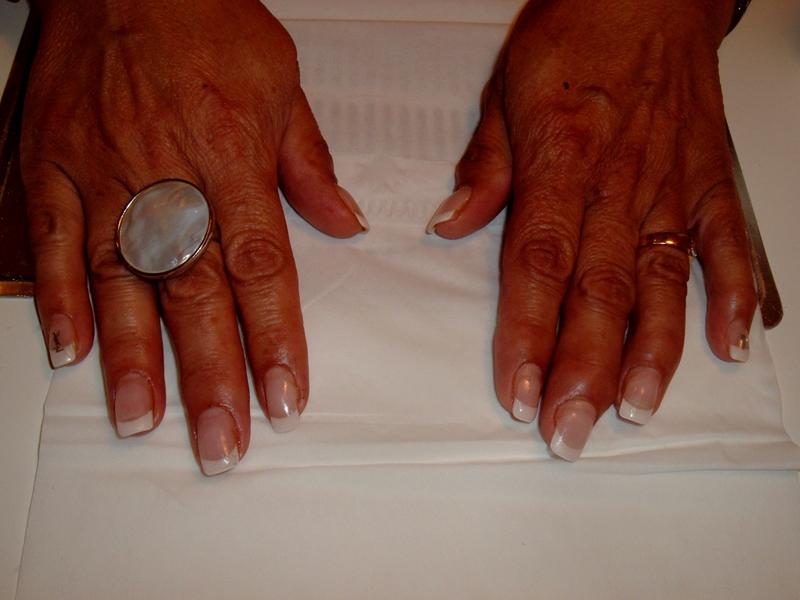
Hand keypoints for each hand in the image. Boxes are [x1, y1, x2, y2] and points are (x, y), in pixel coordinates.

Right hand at [22, 0, 366, 474]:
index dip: (274, 339)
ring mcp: (102, 176)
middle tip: (221, 443)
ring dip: (134, 358)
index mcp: (232, 159)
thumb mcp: (281, 84)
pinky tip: (72, 354)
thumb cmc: (205, 20)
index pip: (261, 268)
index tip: (285, 398)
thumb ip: (309, 166)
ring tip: (145, 423)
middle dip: (209, 375)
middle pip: (193, 293)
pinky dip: (58, 300)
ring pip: (121, 283)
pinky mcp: (52, 168)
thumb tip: (343, 225)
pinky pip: (51, 243)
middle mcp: (167, 176)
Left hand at [427, 0, 754, 459]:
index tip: (517, 392)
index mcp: (561, 166)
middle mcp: (619, 187)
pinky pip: (727, 247)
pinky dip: (732, 297)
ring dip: (651, 354)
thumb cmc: (575, 37)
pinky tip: (728, 347)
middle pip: (598, 295)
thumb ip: (485, 169)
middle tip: (569, 432)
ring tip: (636, 412)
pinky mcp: (710, 183)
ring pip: (662, 285)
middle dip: (583, 371)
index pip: (538, 268)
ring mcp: (672, 189)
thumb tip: (450, 227)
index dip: (527, 335)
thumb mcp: (505, 93)